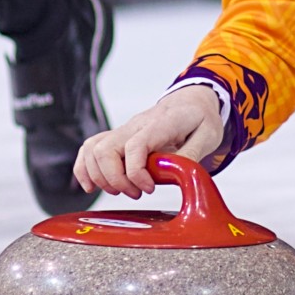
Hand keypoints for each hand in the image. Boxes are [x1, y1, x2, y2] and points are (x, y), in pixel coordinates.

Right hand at [74, 87, 225, 199]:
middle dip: (115, 180)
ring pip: (93, 149)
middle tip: (136, 193)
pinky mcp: (118, 136)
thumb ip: (191, 155)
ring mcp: (124, 129)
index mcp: (161, 123)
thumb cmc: (201, 118)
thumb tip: (170, 173)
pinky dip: (84, 168)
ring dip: (101, 177)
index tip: (149, 188)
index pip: (135, 146)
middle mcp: (137, 125)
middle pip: (106, 149)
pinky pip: (90, 148)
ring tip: (122, 190)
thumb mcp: (209, 135)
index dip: (136, 173)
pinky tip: (91, 185)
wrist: (192, 100)